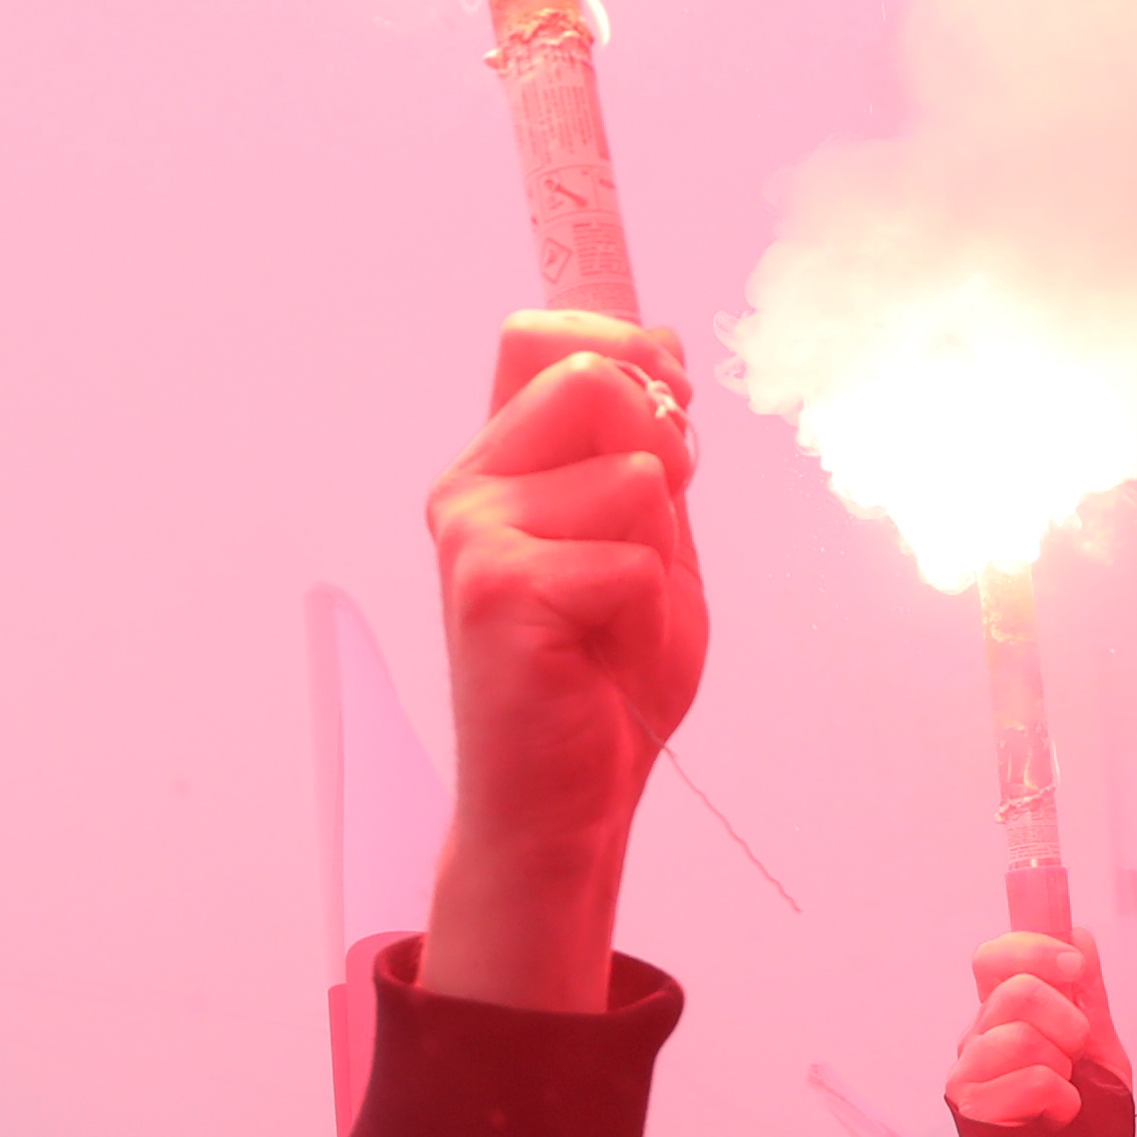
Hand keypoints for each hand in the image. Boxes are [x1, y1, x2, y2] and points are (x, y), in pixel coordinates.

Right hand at [417, 312, 705, 1018]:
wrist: (568, 801)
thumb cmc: (602, 678)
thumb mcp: (648, 541)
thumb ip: (646, 449)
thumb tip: (660, 339)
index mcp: (500, 466)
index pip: (540, 335)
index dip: (622, 344)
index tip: (666, 404)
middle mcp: (471, 487)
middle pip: (594, 379)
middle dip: (664, 452)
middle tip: (644, 549)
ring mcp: (475, 534)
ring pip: (633, 475)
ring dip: (658, 558)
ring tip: (615, 623)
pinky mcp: (497, 589)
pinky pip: (633, 560)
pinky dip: (648, 615)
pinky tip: (600, 657)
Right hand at [949, 931, 1125, 1130]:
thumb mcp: (1103, 1058)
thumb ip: (1089, 1001)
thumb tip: (1077, 935)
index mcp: (1011, 1021)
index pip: (996, 958)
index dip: (1033, 948)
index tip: (1074, 968)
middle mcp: (982, 1039)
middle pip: (1011, 985)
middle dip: (1065, 1018)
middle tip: (1075, 1058)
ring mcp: (971, 1071)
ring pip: (1017, 1031)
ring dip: (1062, 1068)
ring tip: (1064, 1099)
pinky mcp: (969, 1107)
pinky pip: (1025, 1077)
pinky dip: (1058, 1101)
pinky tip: (1054, 1122)